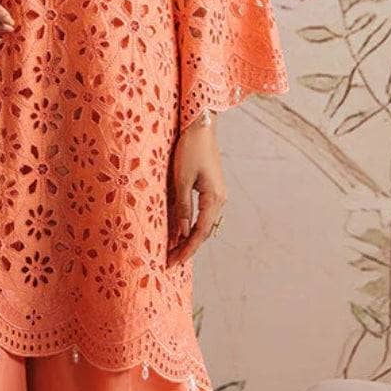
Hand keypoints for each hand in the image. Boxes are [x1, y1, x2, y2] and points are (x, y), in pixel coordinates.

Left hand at [166, 114, 225, 266]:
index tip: (174, 263)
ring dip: (189, 238)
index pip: (200, 233)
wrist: (201, 126)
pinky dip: (192, 226)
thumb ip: (183, 208)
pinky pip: (203, 214)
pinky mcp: (212, 189)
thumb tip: (182, 233)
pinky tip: (181, 232)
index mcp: (214, 199)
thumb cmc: (190, 150)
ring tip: (174, 252)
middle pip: (204, 232)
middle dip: (187, 248)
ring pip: (204, 224)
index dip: (187, 250)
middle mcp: (220, 199)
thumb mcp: (182, 180)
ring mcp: (218, 194)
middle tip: (170, 262)